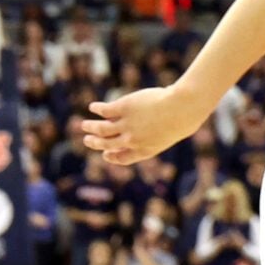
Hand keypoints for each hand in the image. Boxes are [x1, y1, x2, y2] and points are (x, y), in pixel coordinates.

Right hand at [82, 85, 203, 166]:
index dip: (112, 157)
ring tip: (84, 125)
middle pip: (107, 145)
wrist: (180, 110)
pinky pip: (104, 110)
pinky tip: (93, 107)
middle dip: (95, 144)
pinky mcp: (123, 108)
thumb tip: (144, 132)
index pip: (123, 158)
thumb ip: (152, 137)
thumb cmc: (179, 121)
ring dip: (91, 128)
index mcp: (144, 150)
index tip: (105, 155)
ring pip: (101, 129)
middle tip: (87, 140)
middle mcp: (132, 140)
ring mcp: (126, 124)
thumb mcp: (166, 135)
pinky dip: (96, 109)